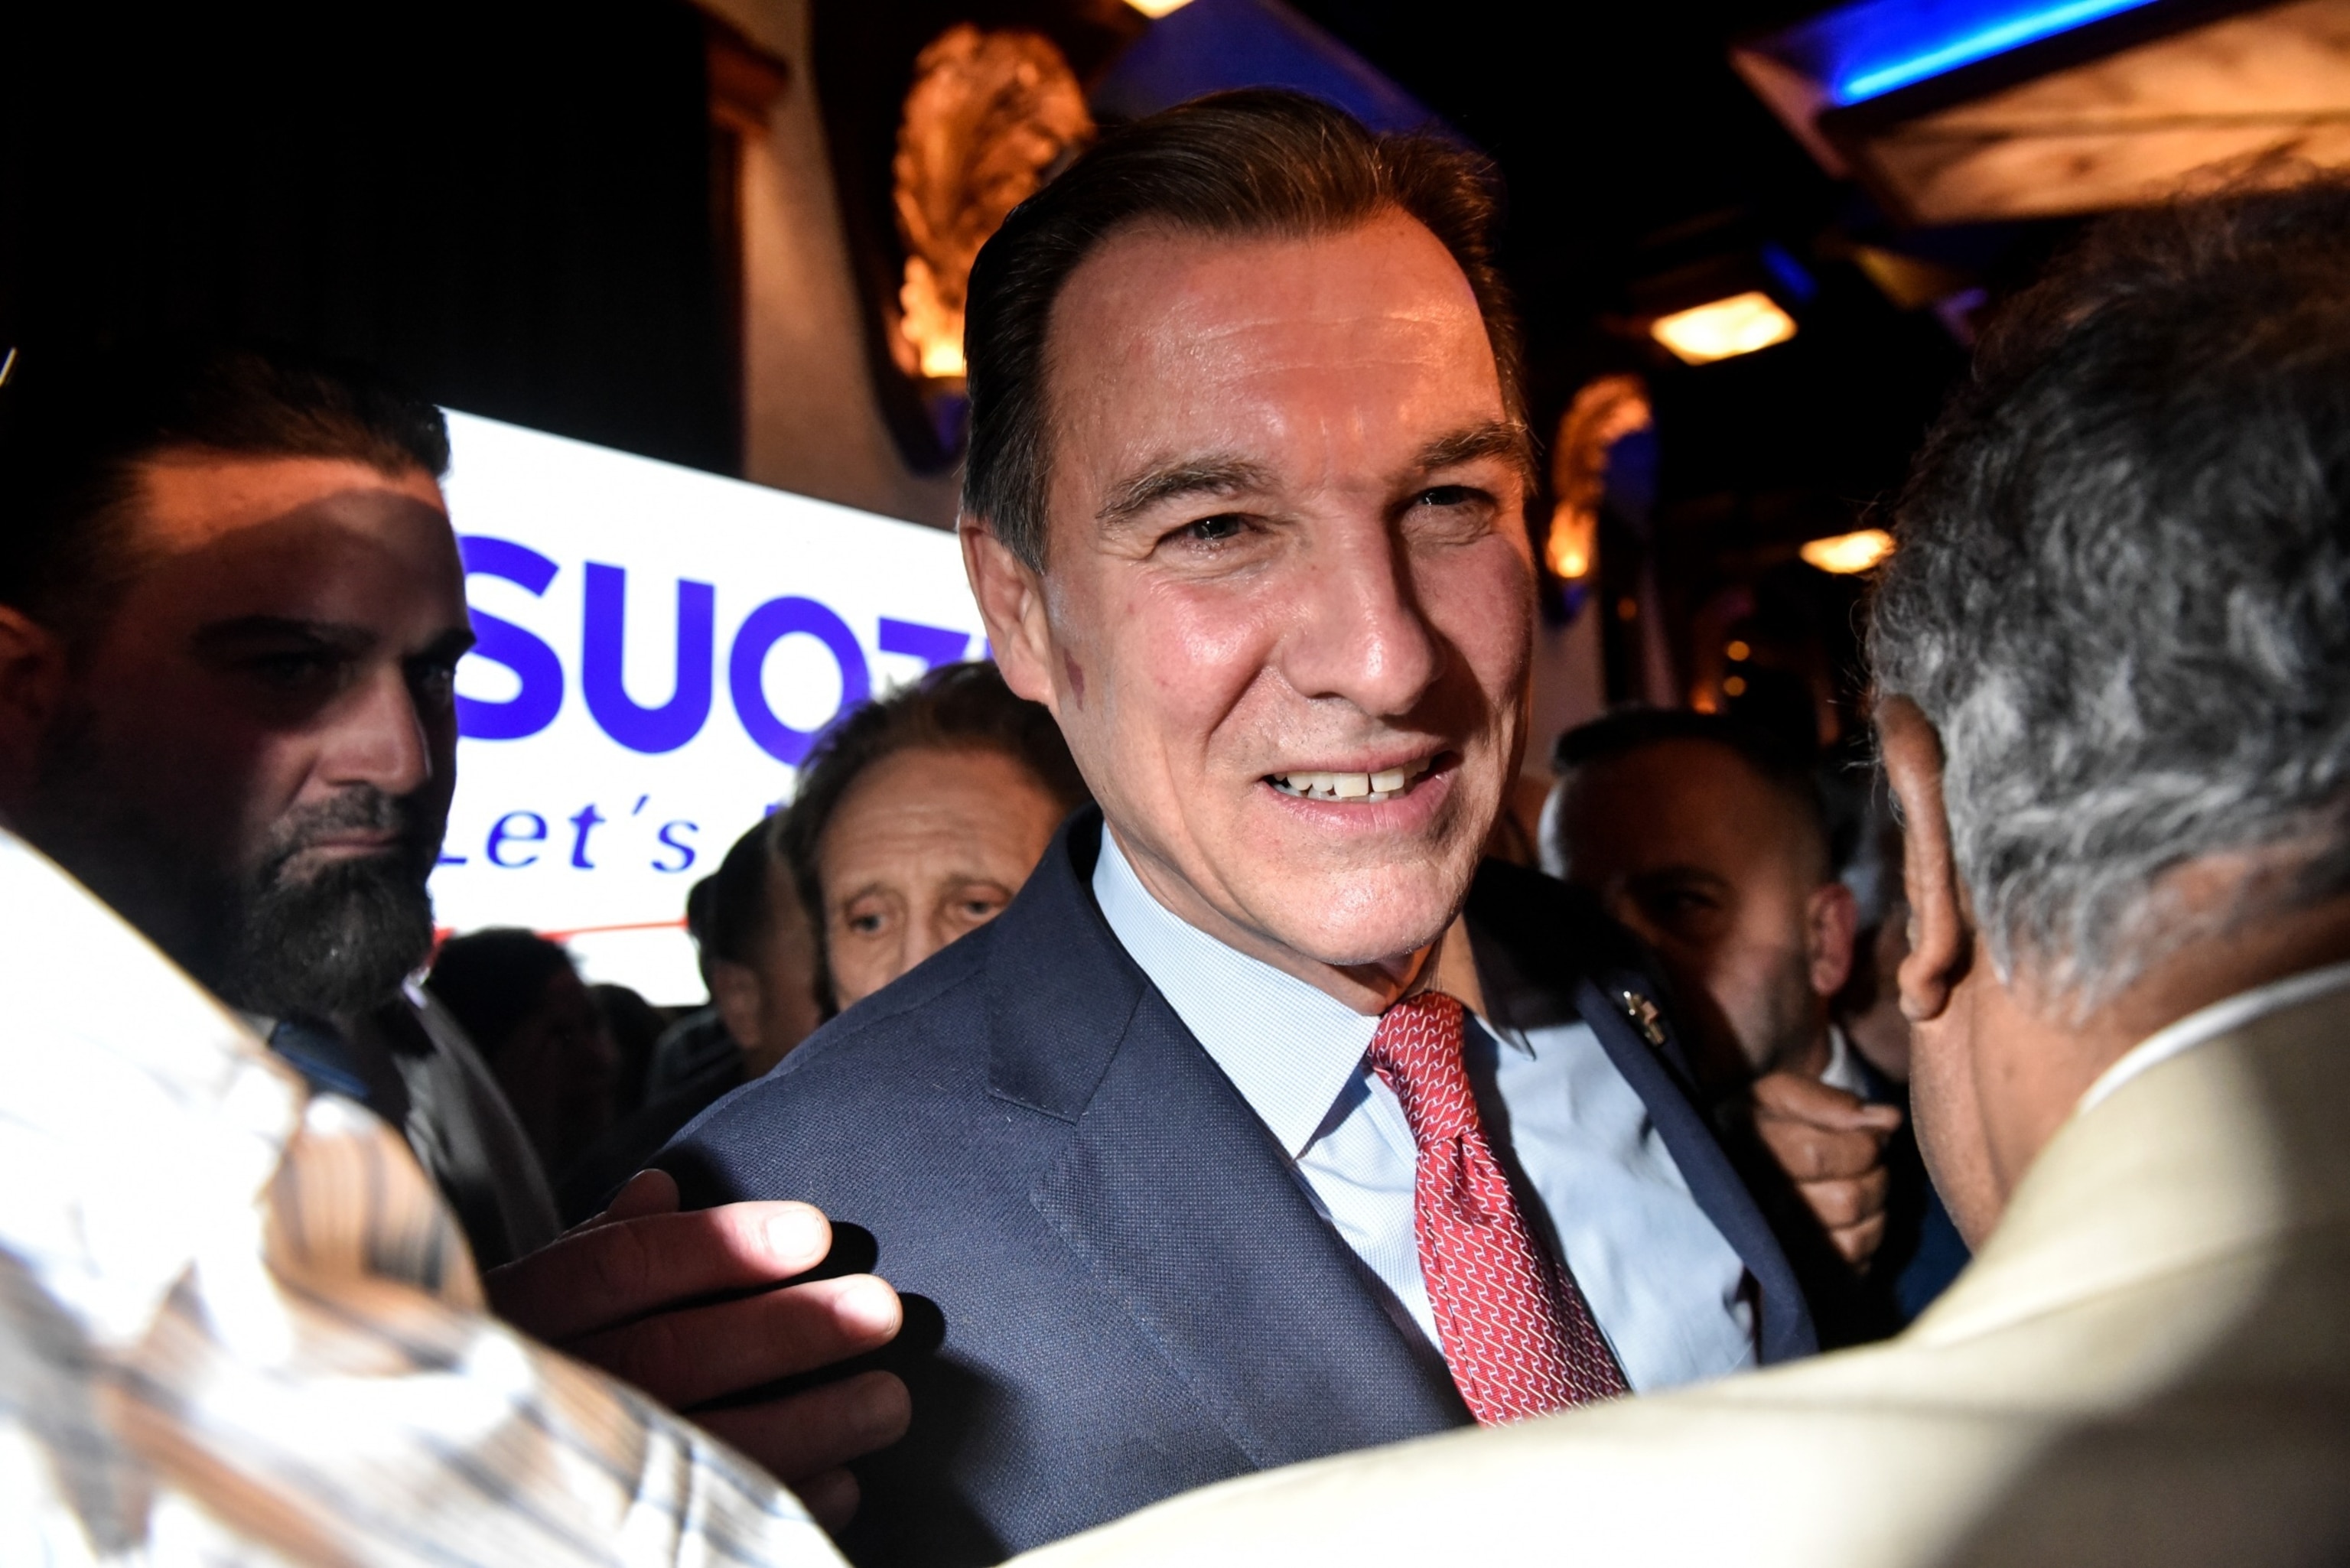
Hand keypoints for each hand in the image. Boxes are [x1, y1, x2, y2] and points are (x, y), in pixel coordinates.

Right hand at [486, 1170, 910, 1529]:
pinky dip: (777, 1506)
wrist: (440, 1476)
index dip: (720, 1247)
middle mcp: (536, 1393)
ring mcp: (567, 1478)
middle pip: (672, 1355)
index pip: (618, 1266)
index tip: (816, 1231)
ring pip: (697, 1447)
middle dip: (787, 1331)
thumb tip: (661, 1186)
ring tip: (889, 1402)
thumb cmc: (521, 1364)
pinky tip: (842, 1483)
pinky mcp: (601, 1539)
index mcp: (517, 1315)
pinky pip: (698, 1538)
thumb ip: (597, 1246)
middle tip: (881, 1311)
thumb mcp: (531, 1299)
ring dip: (808, 1424)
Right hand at [1750, 1072, 1902, 1269]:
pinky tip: (1853, 1216)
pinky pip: (1854, 1264)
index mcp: (1748, 1150)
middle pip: (1845, 1200)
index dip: (1861, 1143)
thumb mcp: (1784, 1093)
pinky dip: (1868, 1236)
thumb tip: (1888, 1120)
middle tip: (1866, 1160)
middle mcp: (1758, 1202)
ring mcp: (1778, 1241)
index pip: (1816, 1156)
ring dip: (1874, 1207)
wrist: (1736, 1156)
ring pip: (1854, 1239)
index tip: (1870, 1133)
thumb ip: (1831, 1101)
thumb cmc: (1766, 1121)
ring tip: (1860, 1185)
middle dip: (1875, 1174)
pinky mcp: (1802, 1270)